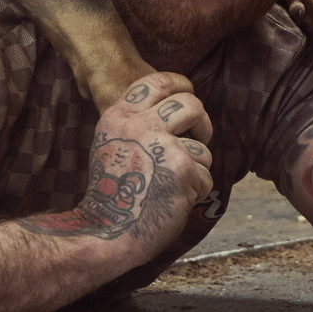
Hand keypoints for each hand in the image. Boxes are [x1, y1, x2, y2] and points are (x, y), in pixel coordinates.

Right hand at [74, 71, 213, 261]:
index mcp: (120, 115)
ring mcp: (162, 146)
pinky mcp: (182, 170)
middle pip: (191, 104)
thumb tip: (174, 108)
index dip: (181, 85)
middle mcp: (140, 125)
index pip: (158, 81)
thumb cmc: (112, 192)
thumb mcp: (111, 142)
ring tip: (175, 186)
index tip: (189, 94)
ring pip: (203, 147)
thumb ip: (136, 122)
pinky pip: (205, 176)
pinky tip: (175, 201)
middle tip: (199, 140)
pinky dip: (196, 192)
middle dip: (202, 124)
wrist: (107, 231)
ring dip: (197, 169)